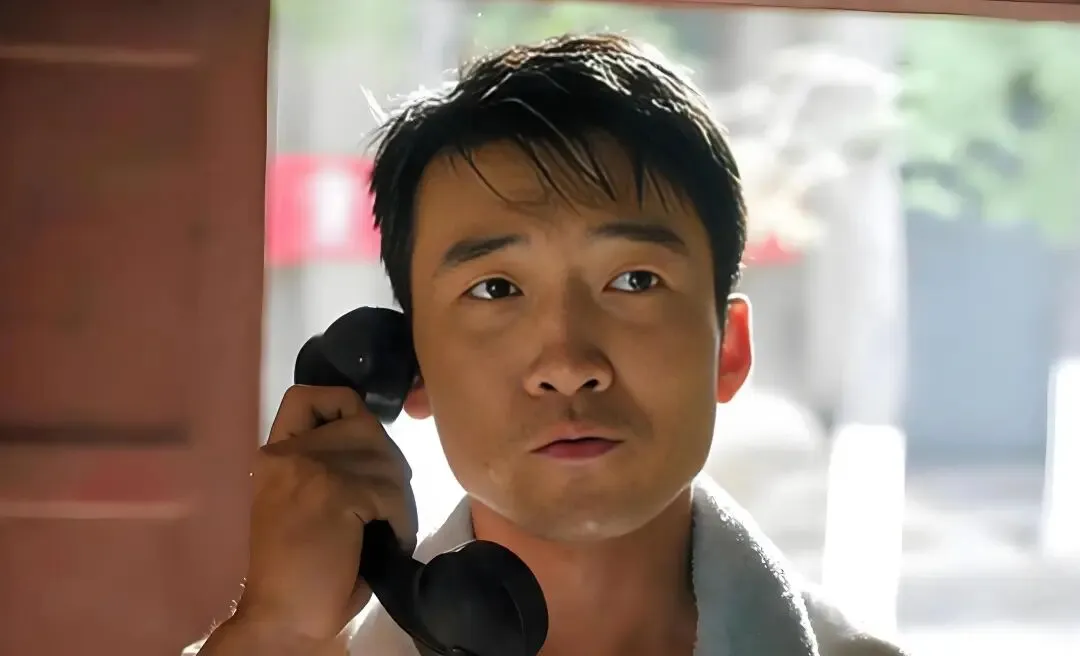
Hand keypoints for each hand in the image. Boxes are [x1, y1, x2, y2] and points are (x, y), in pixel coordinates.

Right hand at [235, 385, 416, 641]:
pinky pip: (390, 491)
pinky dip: (402, 519)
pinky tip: (392, 542)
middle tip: (390, 506)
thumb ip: (333, 466)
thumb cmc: (299, 571)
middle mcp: (286, 451)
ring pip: (383, 457)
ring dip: (399, 496)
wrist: (282, 617)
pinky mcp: (333, 491)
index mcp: (275, 454)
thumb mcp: (308, 502)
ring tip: (391, 528)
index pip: (311, 396)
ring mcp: (308, 467)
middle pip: (363, 423)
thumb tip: (381, 451)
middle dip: (388, 462)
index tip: (364, 444)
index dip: (346, 409)